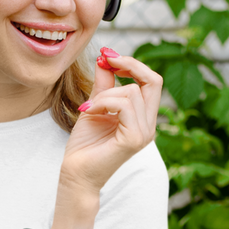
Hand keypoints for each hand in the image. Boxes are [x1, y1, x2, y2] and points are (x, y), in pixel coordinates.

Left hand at [59, 47, 162, 200]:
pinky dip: (103, 103)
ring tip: (89, 107)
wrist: (75, 174)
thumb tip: (106, 56)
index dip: (132, 64)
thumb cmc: (84, 145)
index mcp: (143, 118)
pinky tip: (89, 112)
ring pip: (133, 92)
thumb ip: (103, 83)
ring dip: (105, 93)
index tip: (107, 55)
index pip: (151, 81)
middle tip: (105, 60)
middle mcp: (149, 126)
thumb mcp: (94, 105)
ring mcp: (144, 133)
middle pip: (153, 81)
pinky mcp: (134, 140)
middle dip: (129, 65)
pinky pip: (124, 106)